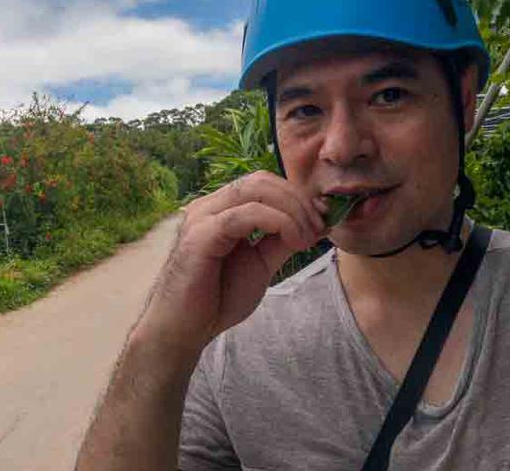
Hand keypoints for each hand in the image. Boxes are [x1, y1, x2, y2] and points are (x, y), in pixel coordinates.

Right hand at [135, 171, 326, 363]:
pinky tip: (292, 242)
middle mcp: (210, 206)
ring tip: (306, 238)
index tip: (323, 218)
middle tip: (319, 227)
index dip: (297, 196)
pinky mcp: (201, 235)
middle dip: (298, 200)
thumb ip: (283, 240)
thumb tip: (315, 223)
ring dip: (292, 210)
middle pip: (263, 181)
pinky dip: (278, 222)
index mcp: (222, 209)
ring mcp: (203, 217)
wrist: (187, 329)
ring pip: (256, 190)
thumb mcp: (262, 263)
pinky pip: (246, 214)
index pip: (265, 183)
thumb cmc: (218, 298)